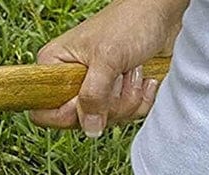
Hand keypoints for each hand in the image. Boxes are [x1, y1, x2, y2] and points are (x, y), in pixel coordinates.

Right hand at [30, 0, 186, 135]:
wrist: (165, 9)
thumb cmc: (132, 19)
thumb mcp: (108, 57)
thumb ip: (93, 96)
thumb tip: (89, 129)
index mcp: (55, 67)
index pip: (43, 111)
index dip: (67, 113)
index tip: (88, 97)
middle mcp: (71, 82)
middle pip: (79, 120)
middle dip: (108, 103)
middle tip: (120, 75)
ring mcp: (94, 90)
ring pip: (104, 120)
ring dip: (127, 98)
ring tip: (134, 70)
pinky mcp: (115, 95)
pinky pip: (125, 116)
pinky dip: (140, 100)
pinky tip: (144, 78)